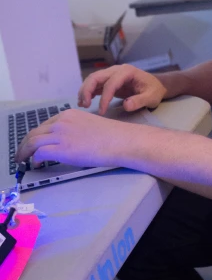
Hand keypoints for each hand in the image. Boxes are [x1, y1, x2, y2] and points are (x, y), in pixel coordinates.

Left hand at [15, 110, 137, 168]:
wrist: (120, 141)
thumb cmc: (112, 136)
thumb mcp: (89, 125)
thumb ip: (75, 130)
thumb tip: (68, 143)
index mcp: (68, 115)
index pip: (45, 125)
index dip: (36, 136)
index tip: (34, 144)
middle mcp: (61, 122)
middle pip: (34, 133)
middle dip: (25, 144)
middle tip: (22, 154)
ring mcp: (60, 134)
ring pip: (32, 142)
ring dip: (24, 152)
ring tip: (22, 160)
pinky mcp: (61, 148)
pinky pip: (39, 153)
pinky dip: (34, 159)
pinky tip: (35, 165)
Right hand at [78, 64, 166, 114]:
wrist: (156, 85)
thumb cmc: (154, 90)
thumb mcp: (151, 97)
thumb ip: (140, 101)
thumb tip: (126, 105)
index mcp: (127, 72)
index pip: (111, 83)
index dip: (104, 97)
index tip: (101, 111)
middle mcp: (117, 70)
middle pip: (96, 77)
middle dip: (87, 90)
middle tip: (84, 105)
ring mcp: (112, 74)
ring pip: (93, 79)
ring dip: (85, 90)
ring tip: (82, 104)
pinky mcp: (109, 81)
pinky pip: (95, 84)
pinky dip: (88, 92)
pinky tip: (84, 101)